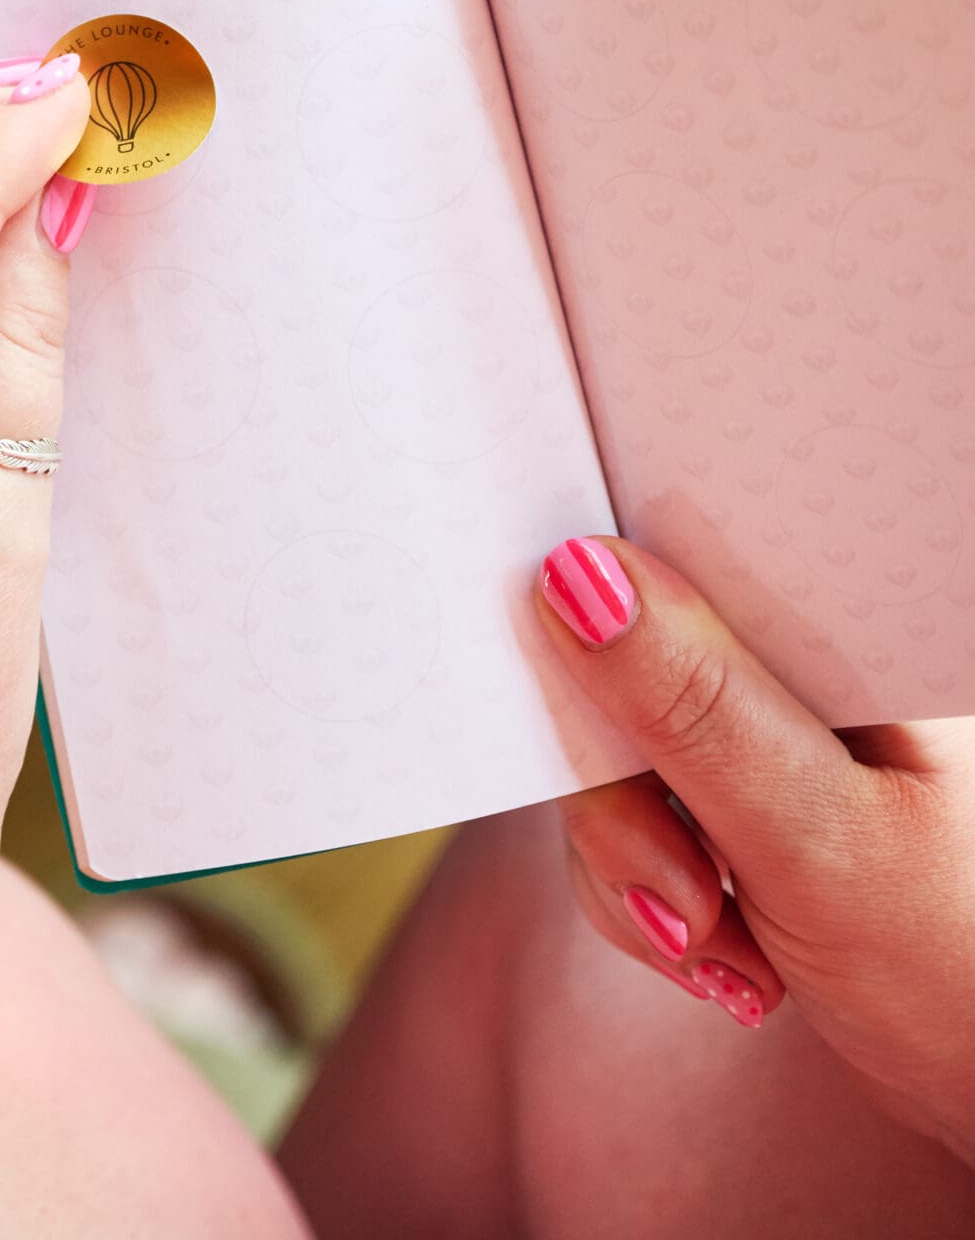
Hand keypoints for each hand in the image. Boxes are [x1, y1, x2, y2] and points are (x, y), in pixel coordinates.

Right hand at [538, 535, 974, 1166]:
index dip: (617, 587)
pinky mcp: (739, 790)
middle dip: (622, 795)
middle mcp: (810, 657)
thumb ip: (700, 712)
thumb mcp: (823, 845)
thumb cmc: (967, 974)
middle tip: (687, 897)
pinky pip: (627, 813)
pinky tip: (725, 957)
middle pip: (631, 653)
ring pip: (615, 745)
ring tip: (720, 948)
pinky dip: (646, 895)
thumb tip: (576, 571)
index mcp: (859, 624)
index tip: (578, 677)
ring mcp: (771, 725)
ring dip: (636, 863)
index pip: (703, 538)